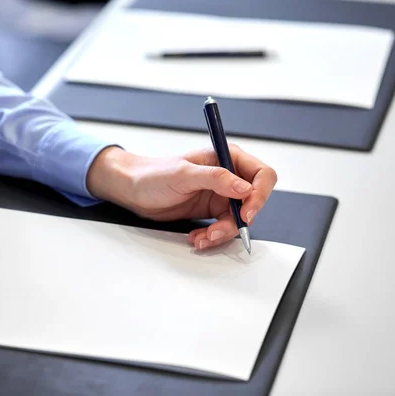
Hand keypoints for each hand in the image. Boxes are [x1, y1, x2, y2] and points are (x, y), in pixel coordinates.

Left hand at [87, 146, 276, 249]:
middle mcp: (228, 176)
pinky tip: (197, 237)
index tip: (246, 212)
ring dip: (223, 232)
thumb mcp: (183, 174)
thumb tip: (245, 188)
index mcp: (227, 157)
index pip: (261, 174)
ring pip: (238, 219)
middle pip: (254, 201)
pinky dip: (213, 236)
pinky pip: (223, 228)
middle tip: (219, 231)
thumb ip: (216, 178)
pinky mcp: (211, 211)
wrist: (133, 190)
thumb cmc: (153, 174)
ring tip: (203, 237)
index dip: (259, 194)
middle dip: (239, 220)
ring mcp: (220, 195)